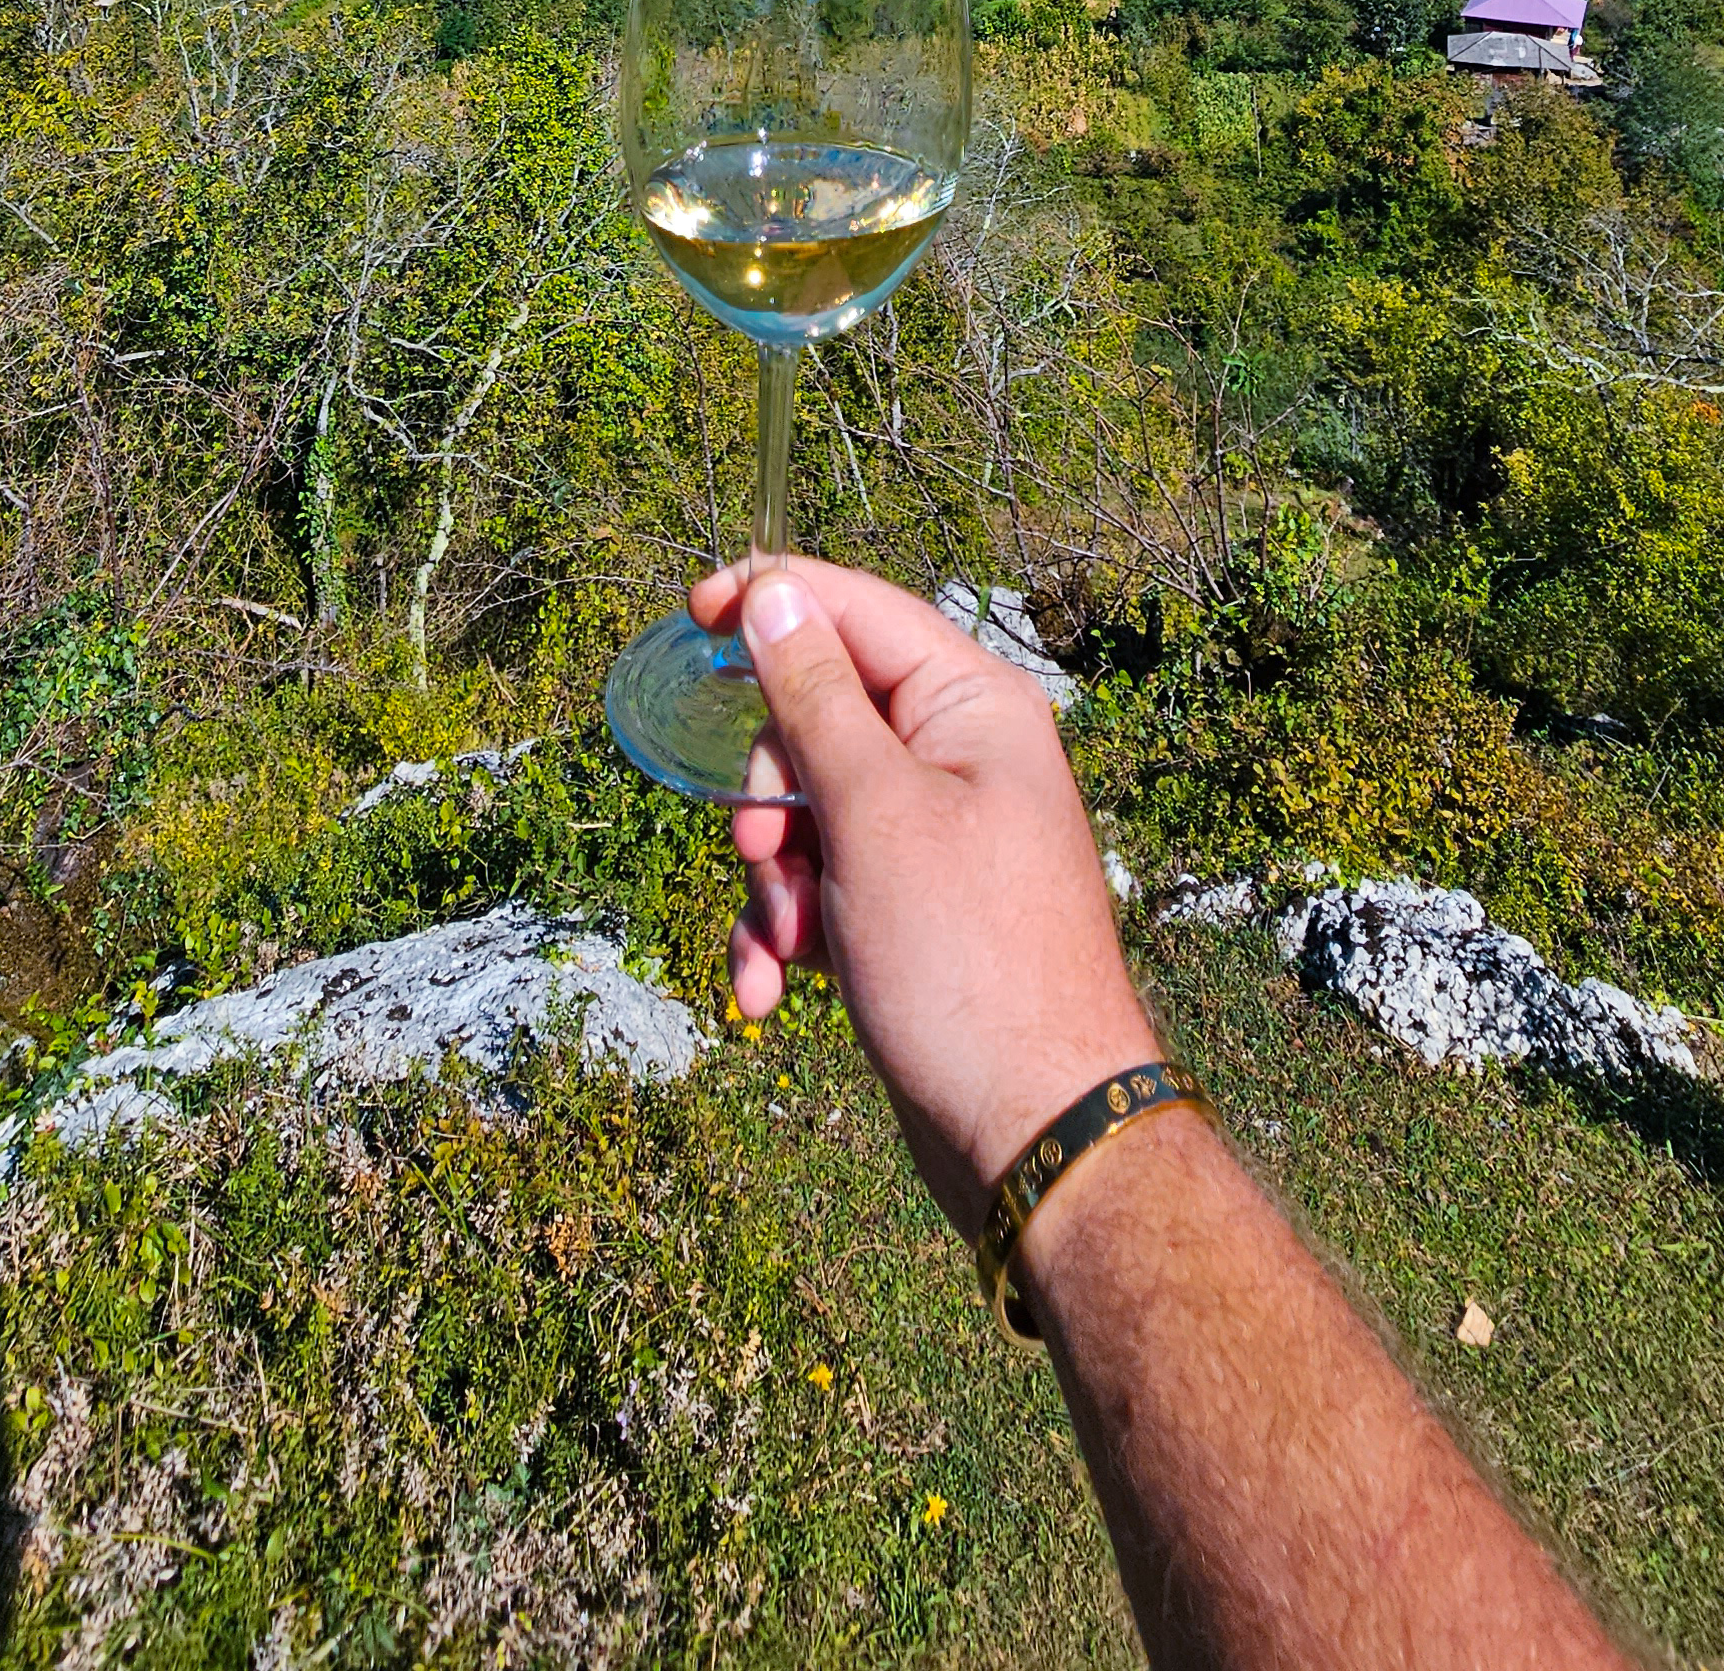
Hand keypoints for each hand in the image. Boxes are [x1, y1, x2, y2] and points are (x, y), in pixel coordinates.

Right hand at [691, 554, 1158, 1229]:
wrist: (1032, 1132)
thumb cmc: (967, 961)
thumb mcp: (874, 814)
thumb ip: (815, 698)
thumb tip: (774, 591)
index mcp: (972, 708)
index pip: (857, 611)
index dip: (774, 600)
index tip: (691, 610)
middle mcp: (958, 760)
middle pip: (818, 719)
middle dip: (769, 793)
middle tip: (766, 851)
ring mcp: (933, 839)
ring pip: (806, 813)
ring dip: (773, 879)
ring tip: (786, 943)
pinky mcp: (909, 911)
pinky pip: (821, 886)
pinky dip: (786, 931)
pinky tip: (771, 990)